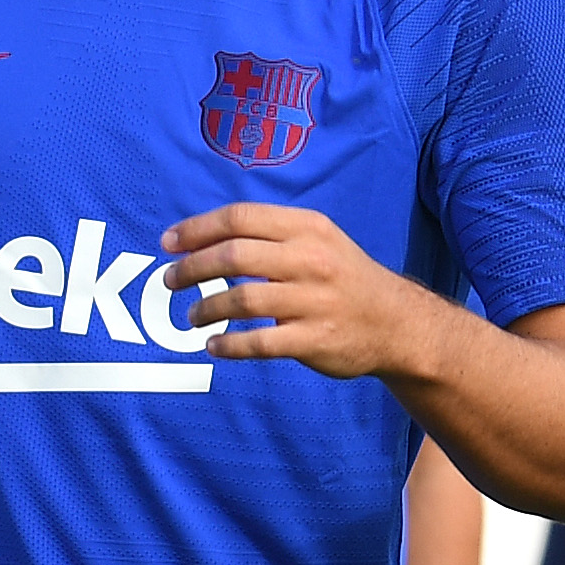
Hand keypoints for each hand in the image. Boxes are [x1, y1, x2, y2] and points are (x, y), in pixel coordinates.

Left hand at [159, 204, 435, 379]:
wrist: (397, 323)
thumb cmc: (341, 277)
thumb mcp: (316, 240)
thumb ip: (266, 234)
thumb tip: (197, 237)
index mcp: (308, 228)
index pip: (239, 219)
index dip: (196, 230)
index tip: (167, 243)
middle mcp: (312, 260)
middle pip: (233, 256)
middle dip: (191, 268)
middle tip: (170, 281)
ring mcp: (315, 301)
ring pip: (242, 299)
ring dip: (205, 308)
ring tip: (191, 316)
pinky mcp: (316, 339)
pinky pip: (259, 343)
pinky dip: (229, 345)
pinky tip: (214, 345)